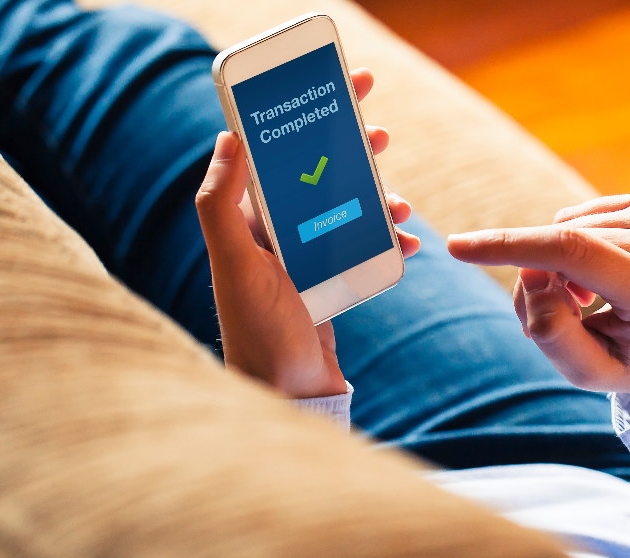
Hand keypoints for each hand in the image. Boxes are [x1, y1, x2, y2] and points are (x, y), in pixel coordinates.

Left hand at [194, 68, 419, 398]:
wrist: (288, 396)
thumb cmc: (258, 333)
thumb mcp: (236, 265)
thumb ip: (220, 203)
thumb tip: (227, 136)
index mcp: (247, 220)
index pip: (275, 152)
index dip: (304, 116)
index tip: (336, 89)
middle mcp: (273, 234)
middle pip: (316, 173)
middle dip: (349, 149)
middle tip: (378, 129)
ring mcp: (304, 258)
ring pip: (347, 208)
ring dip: (376, 196)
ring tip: (400, 199)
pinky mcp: (329, 282)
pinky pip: (364, 247)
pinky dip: (389, 240)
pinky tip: (409, 242)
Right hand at [447, 192, 629, 410]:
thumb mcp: (589, 372)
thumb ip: (552, 333)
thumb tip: (531, 274)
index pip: (571, 252)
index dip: (510, 246)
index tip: (459, 247)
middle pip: (561, 246)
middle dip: (537, 279)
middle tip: (558, 317)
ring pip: (565, 229)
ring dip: (556, 265)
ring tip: (585, 302)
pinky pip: (579, 217)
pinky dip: (573, 246)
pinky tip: (599, 275)